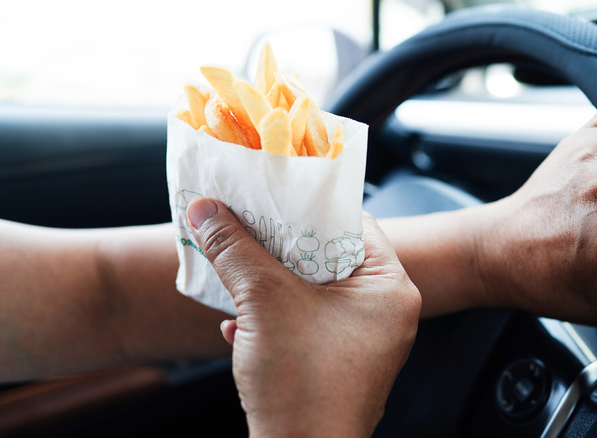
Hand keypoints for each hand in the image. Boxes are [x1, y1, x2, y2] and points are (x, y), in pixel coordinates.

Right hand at [187, 198, 420, 437]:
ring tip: (237, 269)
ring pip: (313, 293)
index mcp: (389, 289)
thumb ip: (235, 249)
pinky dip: (274, 319)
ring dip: (271, 283)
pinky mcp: (339, 365)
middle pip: (330, 257)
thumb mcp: (264, 302)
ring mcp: (364, 343)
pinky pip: (307, 325)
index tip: (274, 196)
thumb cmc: (301, 385)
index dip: (310, 207)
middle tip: (248, 227)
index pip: (354, 224)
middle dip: (281, 246)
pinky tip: (239, 325)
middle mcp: (385, 314)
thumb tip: (207, 210)